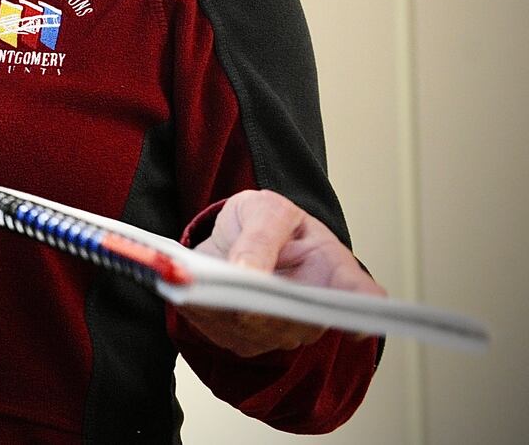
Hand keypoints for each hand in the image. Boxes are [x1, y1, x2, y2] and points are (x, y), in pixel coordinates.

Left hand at [179, 189, 385, 357]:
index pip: (361, 295)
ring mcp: (283, 331)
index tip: (359, 325)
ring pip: (251, 331)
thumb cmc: (266, 222)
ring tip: (192, 282)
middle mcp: (314, 311)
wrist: (241, 235)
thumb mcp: (267, 210)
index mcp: (334, 271)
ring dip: (217, 308)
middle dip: (253, 304)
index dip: (364, 309)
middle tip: (222, 284)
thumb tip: (247, 274)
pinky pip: (221, 333)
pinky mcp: (247, 339)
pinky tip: (185, 292)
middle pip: (291, 321)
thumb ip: (260, 237)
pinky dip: (200, 312)